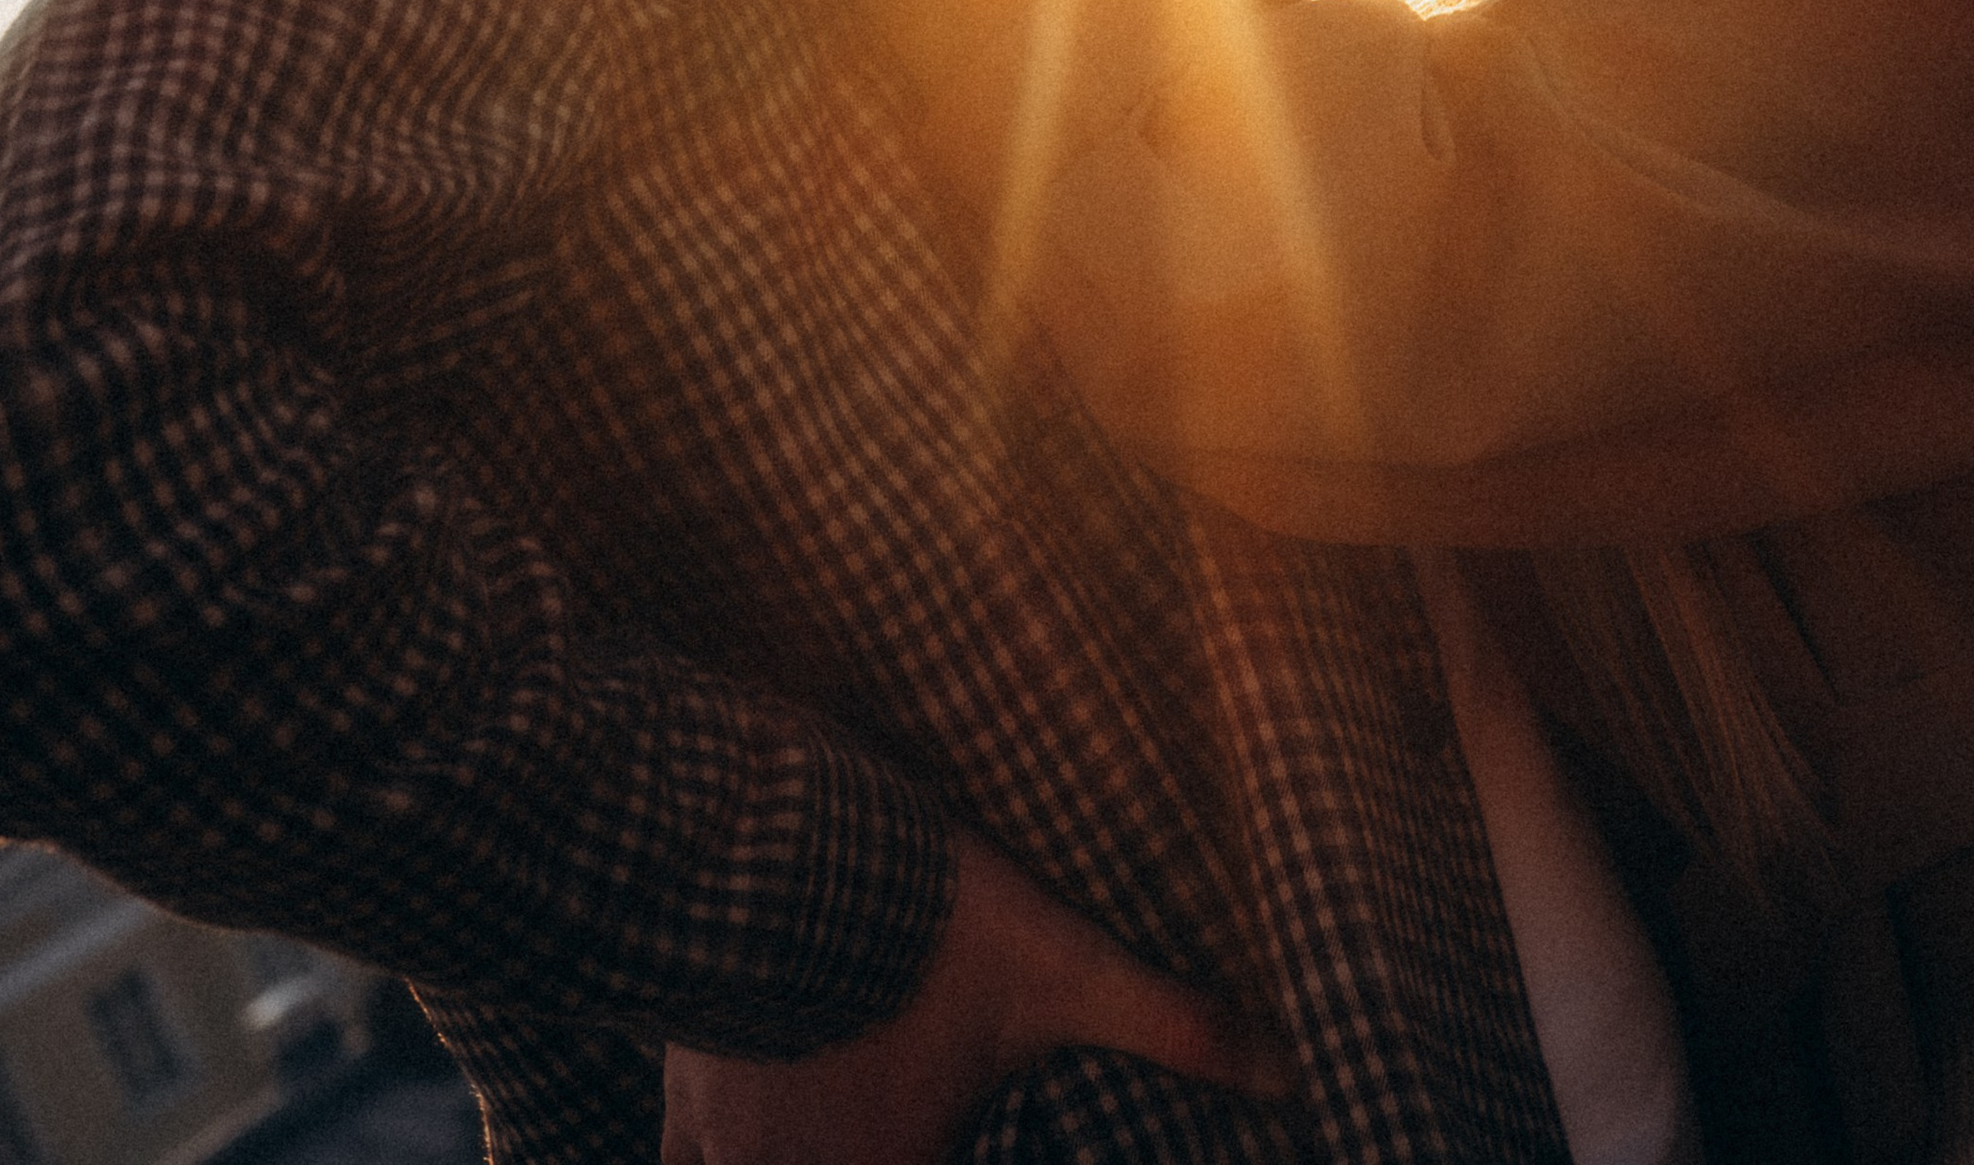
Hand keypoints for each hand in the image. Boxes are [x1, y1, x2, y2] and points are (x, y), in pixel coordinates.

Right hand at [659, 831, 1289, 1164]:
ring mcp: (730, 1139)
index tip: (942, 1159)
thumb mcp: (1066, 966)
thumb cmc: (926, 916)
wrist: (779, 841)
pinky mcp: (685, 1081)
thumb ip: (1177, 1023)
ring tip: (816, 1151)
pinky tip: (713, 1158)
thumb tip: (1288, 1069)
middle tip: (892, 1146)